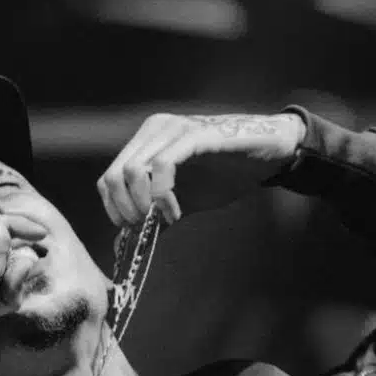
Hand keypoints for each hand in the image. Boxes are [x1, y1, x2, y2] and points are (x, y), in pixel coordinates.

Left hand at [97, 112, 305, 227]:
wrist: (268, 156)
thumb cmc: (225, 175)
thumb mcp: (181, 203)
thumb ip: (151, 220)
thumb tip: (121, 246)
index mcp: (145, 142)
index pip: (107, 180)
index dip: (115, 211)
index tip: (137, 230)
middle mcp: (154, 130)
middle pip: (113, 177)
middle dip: (126, 212)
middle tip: (147, 229)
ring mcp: (172, 130)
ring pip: (132, 171)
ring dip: (143, 206)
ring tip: (165, 220)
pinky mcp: (193, 135)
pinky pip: (162, 167)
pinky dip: (162, 196)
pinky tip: (176, 212)